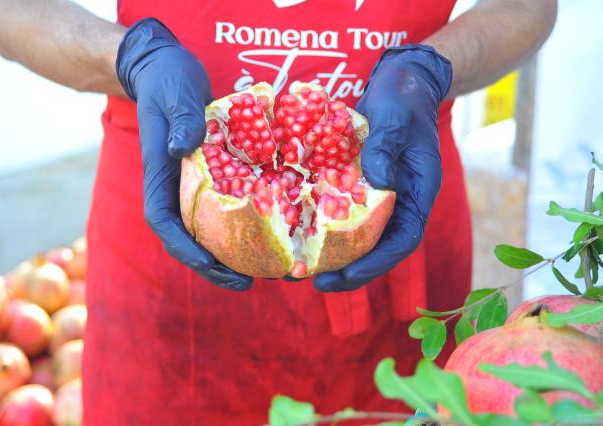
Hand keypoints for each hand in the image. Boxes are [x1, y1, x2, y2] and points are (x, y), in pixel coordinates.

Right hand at [116, 18, 252, 290]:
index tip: (211, 267)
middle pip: (188, 238)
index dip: (186, 250)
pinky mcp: (212, 175)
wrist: (165, 68)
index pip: (165, 223)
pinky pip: (225, 207)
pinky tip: (271, 234)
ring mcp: (192, 184)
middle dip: (213, 265)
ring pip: (208, 229)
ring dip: (231, 253)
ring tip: (264, 270)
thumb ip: (181, 118)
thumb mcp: (175, 93)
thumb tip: (185, 149)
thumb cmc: (168, 80)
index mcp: (160, 175)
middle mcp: (175, 187)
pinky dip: (243, 226)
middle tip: (247, 283)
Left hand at [314, 44, 451, 291]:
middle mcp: (399, 200)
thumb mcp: (396, 117)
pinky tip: (295, 228)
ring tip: (298, 265)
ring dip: (332, 253)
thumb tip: (377, 181)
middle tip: (314, 280)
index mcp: (418, 192)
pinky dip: (322, 223)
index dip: (376, 263)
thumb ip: (387, 146)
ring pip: (357, 233)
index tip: (347, 276)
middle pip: (377, 246)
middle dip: (348, 268)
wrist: (403, 77)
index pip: (403, 240)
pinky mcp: (359, 181)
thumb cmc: (404, 96)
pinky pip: (341, 209)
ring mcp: (379, 193)